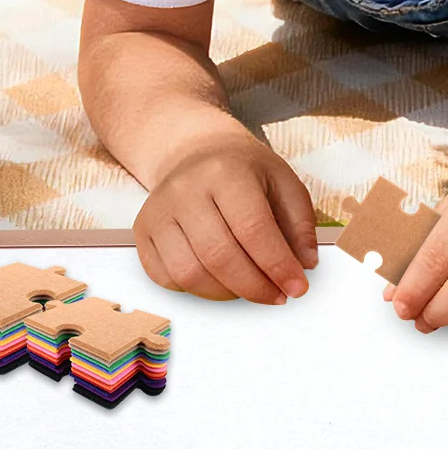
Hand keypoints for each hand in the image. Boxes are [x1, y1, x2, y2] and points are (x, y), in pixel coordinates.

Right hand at [135, 134, 317, 303]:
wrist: (195, 152)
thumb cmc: (243, 171)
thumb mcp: (283, 181)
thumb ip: (300, 223)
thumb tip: (305, 264)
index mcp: (225, 172)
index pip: (253, 229)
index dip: (278, 266)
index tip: (297, 287)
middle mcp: (185, 190)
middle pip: (219, 256)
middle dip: (255, 287)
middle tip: (277, 296)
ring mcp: (158, 211)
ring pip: (189, 273)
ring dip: (226, 293)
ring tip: (250, 288)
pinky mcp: (142, 231)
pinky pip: (166, 278)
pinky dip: (196, 290)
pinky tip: (219, 280)